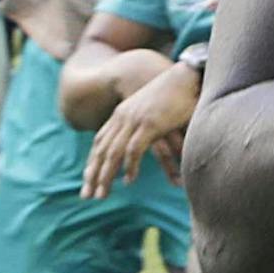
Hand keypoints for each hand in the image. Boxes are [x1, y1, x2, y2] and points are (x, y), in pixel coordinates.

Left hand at [81, 63, 199, 199]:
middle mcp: (123, 117)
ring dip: (106, 176)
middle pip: (101, 150)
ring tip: (103, 194)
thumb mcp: (150, 110)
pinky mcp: (150, 124)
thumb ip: (142, 125)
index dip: (92, 162)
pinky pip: (134, 150)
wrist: (186, 77)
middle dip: (93, 174)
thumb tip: (141, 140)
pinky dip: (130, 166)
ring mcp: (135, 120)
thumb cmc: (172, 95)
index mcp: (121, 114)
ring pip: (113, 153)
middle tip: (88, 195)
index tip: (88, 180)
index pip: (99, 141)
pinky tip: (129, 180)